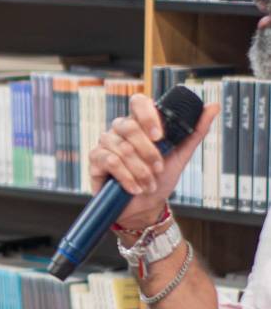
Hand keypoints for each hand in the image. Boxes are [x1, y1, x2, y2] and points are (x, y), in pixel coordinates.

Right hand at [88, 92, 218, 230]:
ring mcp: (105, 143)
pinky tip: (135, 187)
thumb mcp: (181, 155)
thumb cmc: (160, 179)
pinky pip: (110, 161)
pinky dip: (126, 177)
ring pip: (122, 147)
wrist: (145, 207)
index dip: (148, 115)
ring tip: (148, 184)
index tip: (160, 136)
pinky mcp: (95, 160)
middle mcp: (120, 130)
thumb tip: (212, 106)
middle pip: (129, 127)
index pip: (138, 102)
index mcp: (140, 123)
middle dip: (149, 152)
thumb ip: (194, 131)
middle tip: (158, 169)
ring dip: (140, 170)